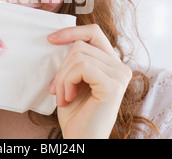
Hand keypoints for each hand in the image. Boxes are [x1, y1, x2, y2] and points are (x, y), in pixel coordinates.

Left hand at [47, 24, 131, 138]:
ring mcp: (119, 76)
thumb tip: (59, 37)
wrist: (81, 140)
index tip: (51, 39)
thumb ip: (75, 59)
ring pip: (78, 56)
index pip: (94, 33)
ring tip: (62, 96)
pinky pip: (81, 67)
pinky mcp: (112, 86)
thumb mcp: (73, 79)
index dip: (71, 31)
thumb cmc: (76, 113)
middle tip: (56, 90)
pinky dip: (67, 82)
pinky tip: (68, 98)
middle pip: (81, 45)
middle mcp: (120, 68)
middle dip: (62, 67)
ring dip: (62, 78)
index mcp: (112, 64)